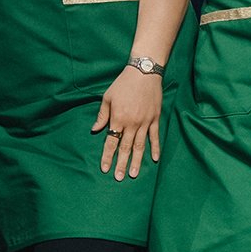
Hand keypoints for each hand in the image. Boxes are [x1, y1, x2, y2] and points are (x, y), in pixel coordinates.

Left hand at [92, 66, 162, 180]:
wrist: (144, 72)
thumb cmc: (123, 84)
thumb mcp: (107, 97)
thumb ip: (102, 115)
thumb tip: (95, 129)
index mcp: (118, 118)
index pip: (111, 142)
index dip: (108, 156)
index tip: (105, 168)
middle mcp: (132, 123)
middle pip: (125, 147)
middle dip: (121, 163)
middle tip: (119, 178)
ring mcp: (145, 122)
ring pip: (140, 146)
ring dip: (137, 161)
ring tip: (133, 174)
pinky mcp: (155, 119)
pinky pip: (155, 136)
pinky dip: (155, 148)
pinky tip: (154, 159)